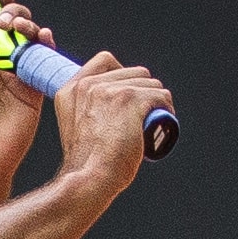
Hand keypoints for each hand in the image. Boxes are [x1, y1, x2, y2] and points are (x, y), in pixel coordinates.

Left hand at [0, 0, 49, 189]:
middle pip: (14, 22)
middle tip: (5, 23)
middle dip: (13, 12)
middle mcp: (0, 57)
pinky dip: (45, 43)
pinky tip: (41, 38)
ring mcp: (19, 69)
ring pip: (31, 36)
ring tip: (18, 30)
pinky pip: (44, 57)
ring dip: (27, 26)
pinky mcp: (34, 84)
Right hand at [48, 48, 172, 191]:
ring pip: (152, 84)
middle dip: (144, 92)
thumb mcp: (75, 126)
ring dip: (157, 102)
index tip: (127, 96)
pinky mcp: (131, 99)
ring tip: (150, 124)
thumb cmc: (87, 163)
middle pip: (136, 72)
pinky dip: (166, 111)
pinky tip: (160, 125)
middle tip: (142, 117)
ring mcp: (110, 90)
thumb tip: (109, 104)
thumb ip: (85, 107)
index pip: (105, 60)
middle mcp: (88, 85)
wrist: (89, 179)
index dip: (123, 74)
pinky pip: (162, 96)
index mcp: (71, 90)